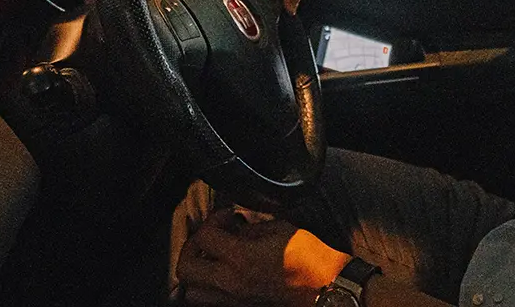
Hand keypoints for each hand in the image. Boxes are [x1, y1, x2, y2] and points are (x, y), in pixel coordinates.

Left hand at [176, 209, 350, 306]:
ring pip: (192, 292)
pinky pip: (210, 302)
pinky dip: (209, 288)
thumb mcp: (279, 229)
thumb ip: (249, 229)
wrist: (329, 287)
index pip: (204, 236)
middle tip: (209, 236)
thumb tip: (234, 228)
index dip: (213, 219)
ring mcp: (234, 301)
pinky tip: (224, 274)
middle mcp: (231, 284)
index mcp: (241, 259)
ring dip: (196, 272)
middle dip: (192, 247)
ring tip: (212, 258)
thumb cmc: (310, 257)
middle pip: (185, 269)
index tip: (228, 216)